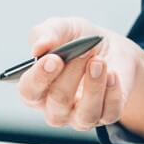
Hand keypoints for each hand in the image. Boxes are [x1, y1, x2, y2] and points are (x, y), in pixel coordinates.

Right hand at [17, 17, 138, 131]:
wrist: (112, 47)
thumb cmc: (79, 41)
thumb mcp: (63, 28)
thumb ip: (46, 33)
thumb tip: (39, 47)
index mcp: (36, 88)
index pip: (29, 91)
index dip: (39, 77)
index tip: (53, 59)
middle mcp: (54, 108)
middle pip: (58, 101)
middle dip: (71, 75)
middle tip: (83, 53)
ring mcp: (80, 116)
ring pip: (85, 114)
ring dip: (94, 87)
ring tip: (99, 62)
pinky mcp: (106, 115)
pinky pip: (109, 113)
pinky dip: (113, 94)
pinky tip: (113, 74)